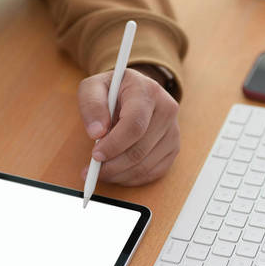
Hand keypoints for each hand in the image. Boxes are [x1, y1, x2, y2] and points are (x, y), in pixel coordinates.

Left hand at [78, 68, 179, 185]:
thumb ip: (91, 105)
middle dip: (112, 165)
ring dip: (119, 175)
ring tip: (101, 171)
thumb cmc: (113, 90)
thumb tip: (96, 133)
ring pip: (146, 166)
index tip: (95, 155)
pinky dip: (131, 179)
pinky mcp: (173, 148)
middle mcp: (166, 110)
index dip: (114, 145)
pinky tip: (117, 173)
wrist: (135, 91)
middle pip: (140, 150)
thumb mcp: (94, 86)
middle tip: (92, 170)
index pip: (134, 125)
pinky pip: (153, 173)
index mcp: (147, 92)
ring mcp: (173, 131)